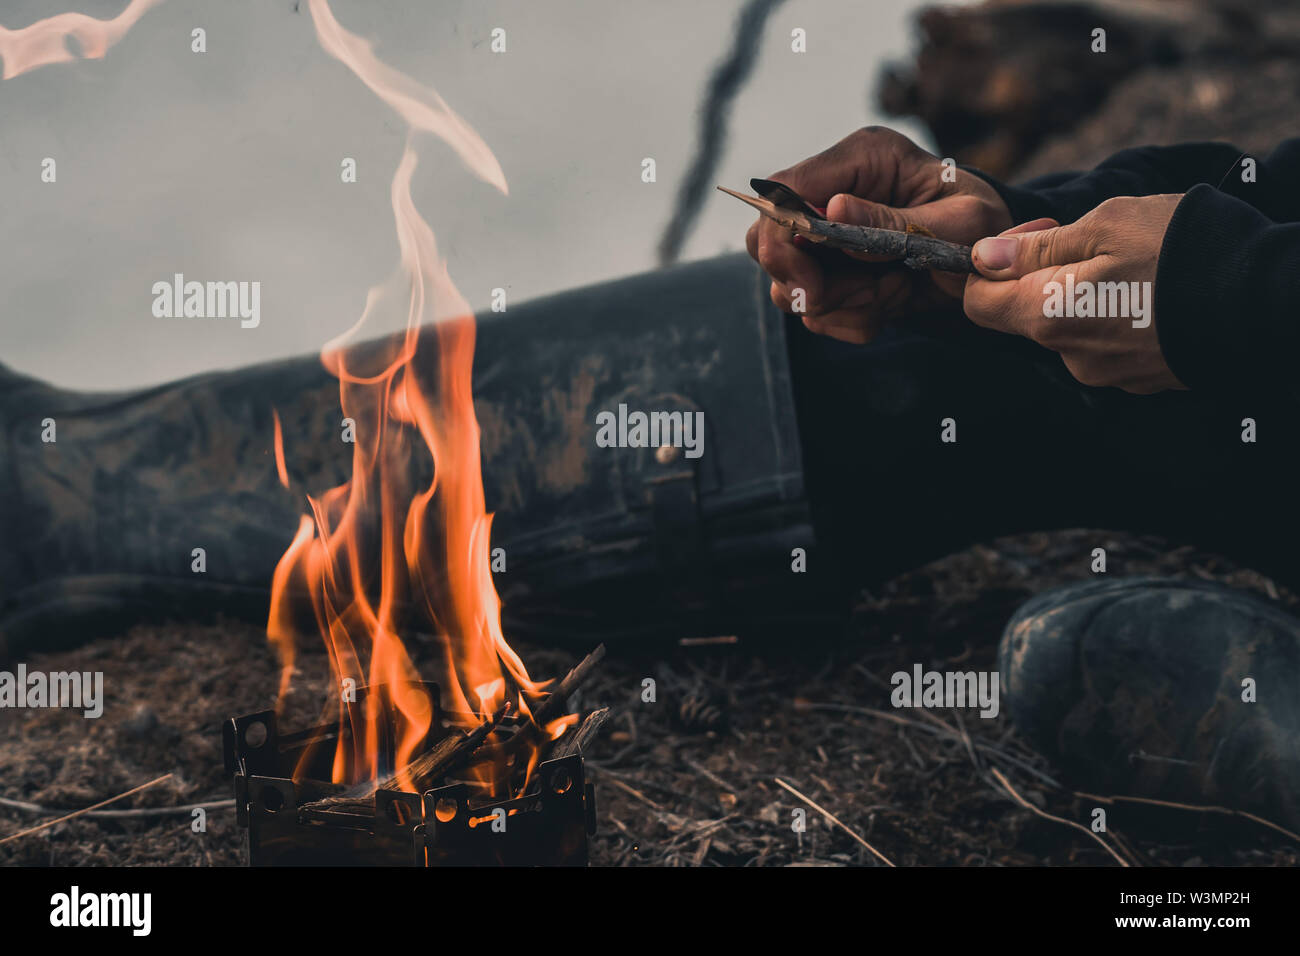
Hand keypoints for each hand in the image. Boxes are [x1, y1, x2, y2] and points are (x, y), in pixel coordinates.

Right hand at [745, 126, 1011, 342]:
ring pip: (786, 282)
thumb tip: (832, 209)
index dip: (783, 238)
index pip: (785, 190)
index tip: (813, 285)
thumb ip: (894, 222)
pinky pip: (813, 309)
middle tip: (854, 299)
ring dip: (836, 305)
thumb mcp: (959, 223)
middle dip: (803, 281)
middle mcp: (834, 190)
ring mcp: (827, 233)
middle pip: (766, 238)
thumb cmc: (987, 230)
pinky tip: (888, 306)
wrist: (999, 270)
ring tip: (891, 296)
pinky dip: (848, 319)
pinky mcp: (830, 270)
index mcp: (863, 158)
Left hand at [964, 194, 1186, 393]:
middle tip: (1092, 238)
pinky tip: (1154, 290)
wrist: (1265, 300)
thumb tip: (983, 258)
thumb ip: (1037, 249)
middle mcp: (1069, 356)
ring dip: (1085, 293)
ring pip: (1071, 327)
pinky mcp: (1139, 379)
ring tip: (1135, 262)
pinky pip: (1109, 343)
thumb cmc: (1182, 251)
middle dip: (1045, 274)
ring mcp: (1106, 373)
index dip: (992, 265)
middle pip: (1027, 315)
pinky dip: (1117, 315)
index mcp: (1048, 316)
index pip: (979, 304)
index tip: (1035, 236)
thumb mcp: (1105, 225)